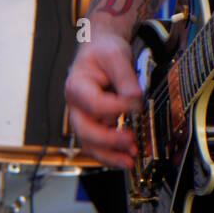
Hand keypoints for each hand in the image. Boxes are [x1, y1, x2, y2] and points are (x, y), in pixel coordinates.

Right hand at [65, 30, 142, 168]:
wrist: (100, 53)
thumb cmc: (104, 53)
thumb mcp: (116, 55)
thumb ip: (125, 76)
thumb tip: (136, 97)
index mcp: (77, 86)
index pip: (94, 103)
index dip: (116, 107)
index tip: (137, 105)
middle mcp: (76, 106)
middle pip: (85, 130)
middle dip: (108, 140)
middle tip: (130, 141)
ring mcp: (83, 118)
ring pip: (89, 144)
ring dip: (109, 155)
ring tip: (130, 160)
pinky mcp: (94, 126)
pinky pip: (98, 146)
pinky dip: (111, 155)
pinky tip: (127, 158)